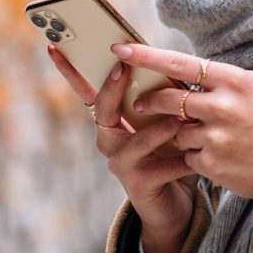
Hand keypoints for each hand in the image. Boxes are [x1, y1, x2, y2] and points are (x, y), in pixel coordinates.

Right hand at [47, 44, 194, 252]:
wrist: (176, 206)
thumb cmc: (171, 156)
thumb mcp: (166, 122)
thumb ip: (164, 99)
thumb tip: (174, 65)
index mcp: (114, 121)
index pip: (87, 92)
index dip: (69, 71)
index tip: (56, 46)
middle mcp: (110, 141)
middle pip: (103, 110)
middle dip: (112, 87)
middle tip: (124, 67)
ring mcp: (121, 164)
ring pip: (135, 141)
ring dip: (158, 129)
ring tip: (179, 121)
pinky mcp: (138, 185)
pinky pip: (159, 168)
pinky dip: (180, 161)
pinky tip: (196, 157)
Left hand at [112, 43, 252, 201]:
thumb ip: (220, 81)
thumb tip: (182, 72)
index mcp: (235, 81)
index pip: (180, 63)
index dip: (145, 56)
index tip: (120, 48)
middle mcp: (223, 106)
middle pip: (168, 99)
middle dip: (150, 101)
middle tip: (142, 103)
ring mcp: (217, 136)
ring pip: (176, 131)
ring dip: (185, 135)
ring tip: (216, 140)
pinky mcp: (212, 164)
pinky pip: (187, 156)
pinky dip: (197, 157)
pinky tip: (222, 158)